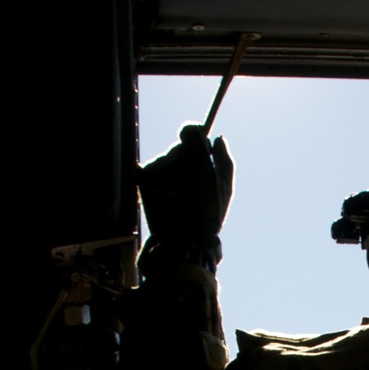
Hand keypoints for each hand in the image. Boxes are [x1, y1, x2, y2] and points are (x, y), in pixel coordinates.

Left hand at [137, 124, 234, 272]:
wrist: (182, 239)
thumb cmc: (209, 215)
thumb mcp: (226, 187)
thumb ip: (223, 158)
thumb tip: (217, 138)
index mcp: (194, 156)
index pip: (190, 130)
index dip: (195, 137)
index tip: (199, 148)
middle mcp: (172, 156)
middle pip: (179, 149)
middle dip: (185, 161)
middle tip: (192, 184)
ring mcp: (155, 166)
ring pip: (165, 161)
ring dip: (172, 173)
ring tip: (180, 196)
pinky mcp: (142, 176)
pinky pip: (152, 170)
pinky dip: (158, 181)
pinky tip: (166, 197)